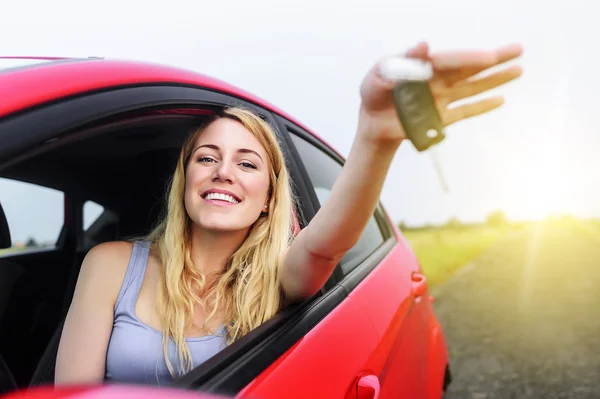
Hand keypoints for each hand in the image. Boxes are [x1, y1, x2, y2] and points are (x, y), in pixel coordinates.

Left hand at [357, 42, 522, 142]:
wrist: (372, 122)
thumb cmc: (374, 94)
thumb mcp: (378, 75)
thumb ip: (400, 63)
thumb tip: (422, 46)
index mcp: (423, 65)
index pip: (451, 60)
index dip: (470, 58)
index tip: (488, 57)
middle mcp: (437, 80)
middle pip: (469, 68)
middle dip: (494, 59)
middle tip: (518, 50)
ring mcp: (442, 98)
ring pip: (473, 87)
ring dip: (495, 80)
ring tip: (518, 70)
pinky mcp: (441, 118)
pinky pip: (465, 111)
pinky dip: (482, 106)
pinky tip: (500, 100)